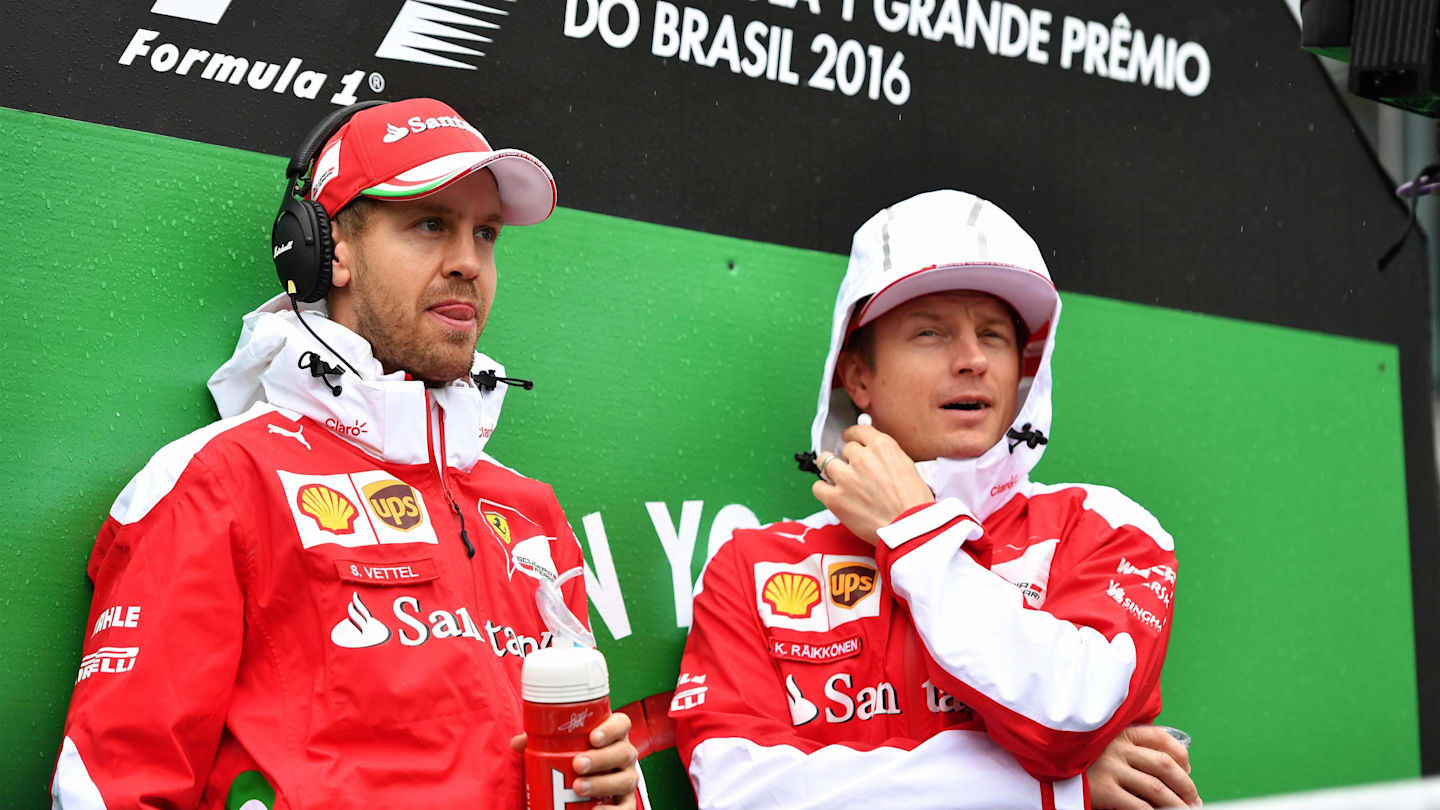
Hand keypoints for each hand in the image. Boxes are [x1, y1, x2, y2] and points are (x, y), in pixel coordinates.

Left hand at [509, 711, 638, 808]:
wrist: (581, 788)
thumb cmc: (572, 759)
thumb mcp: (558, 749)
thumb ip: (540, 742)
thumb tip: (517, 743)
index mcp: (612, 736)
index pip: (621, 725)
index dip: (611, 729)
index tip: (592, 737)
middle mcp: (625, 756)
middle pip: (623, 752)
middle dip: (601, 758)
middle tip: (578, 764)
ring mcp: (627, 779)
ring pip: (626, 780)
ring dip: (603, 783)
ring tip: (578, 787)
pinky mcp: (626, 802)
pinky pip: (627, 807)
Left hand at [811, 425, 934, 545]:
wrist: (909, 528)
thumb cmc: (914, 503)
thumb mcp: (907, 467)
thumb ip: (887, 457)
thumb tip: (874, 455)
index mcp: (883, 447)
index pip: (859, 431)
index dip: (852, 436)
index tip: (849, 438)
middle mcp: (862, 458)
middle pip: (845, 449)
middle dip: (849, 459)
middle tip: (855, 471)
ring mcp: (846, 478)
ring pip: (825, 461)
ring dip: (831, 469)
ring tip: (838, 479)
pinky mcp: (835, 498)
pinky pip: (818, 487)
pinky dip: (823, 490)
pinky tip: (831, 494)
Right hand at [1087, 725, 1199, 808]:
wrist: (1047, 774)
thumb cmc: (1082, 763)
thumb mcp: (1105, 746)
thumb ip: (1130, 748)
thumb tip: (1176, 766)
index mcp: (1120, 733)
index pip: (1161, 738)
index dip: (1182, 755)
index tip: (1188, 770)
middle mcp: (1117, 748)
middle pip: (1164, 764)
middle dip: (1186, 784)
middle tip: (1193, 799)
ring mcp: (1110, 768)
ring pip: (1157, 788)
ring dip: (1177, 804)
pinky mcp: (1103, 789)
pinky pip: (1139, 805)